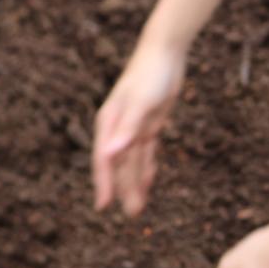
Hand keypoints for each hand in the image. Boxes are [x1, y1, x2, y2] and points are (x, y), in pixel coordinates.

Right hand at [92, 41, 186, 215]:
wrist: (165, 52)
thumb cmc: (150, 74)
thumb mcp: (141, 103)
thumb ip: (126, 130)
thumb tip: (109, 155)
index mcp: (110, 123)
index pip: (105, 160)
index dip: (104, 183)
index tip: (103, 207)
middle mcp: (118, 127)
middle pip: (120, 165)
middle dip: (124, 189)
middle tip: (132, 215)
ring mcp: (133, 126)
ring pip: (133, 161)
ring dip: (136, 183)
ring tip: (139, 208)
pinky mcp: (149, 124)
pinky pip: (146, 152)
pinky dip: (147, 167)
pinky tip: (149, 182)